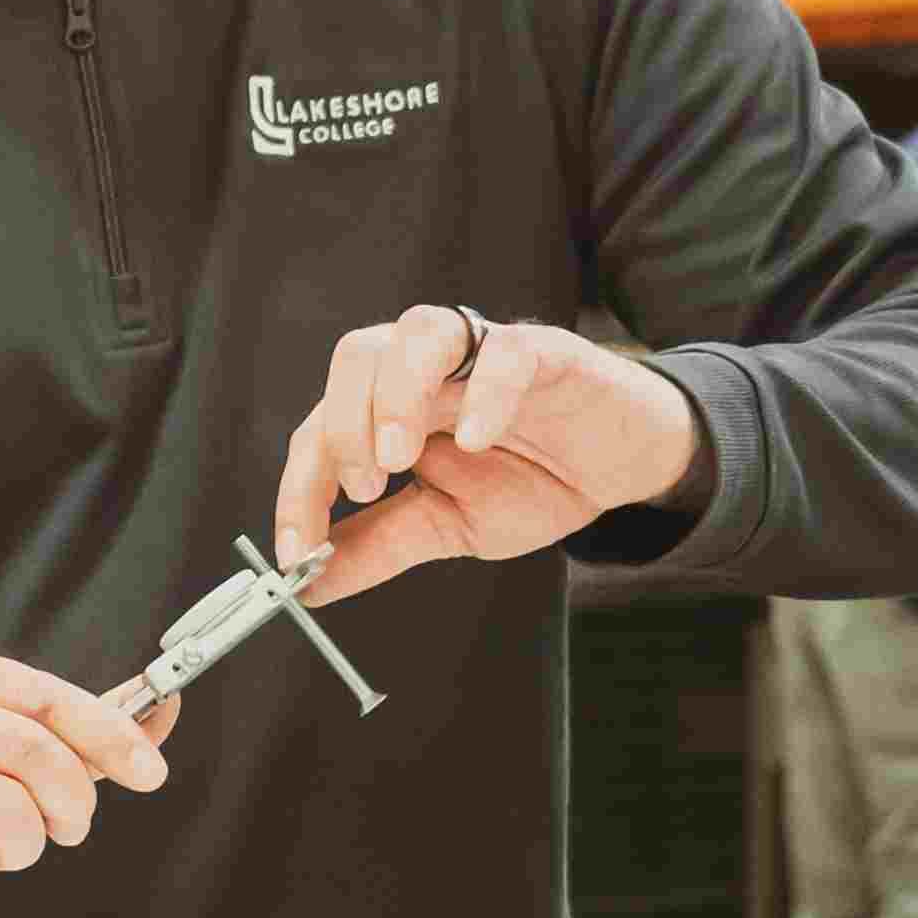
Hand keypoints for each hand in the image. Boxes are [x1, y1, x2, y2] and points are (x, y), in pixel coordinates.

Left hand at [272, 305, 704, 602]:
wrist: (621, 468)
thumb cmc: (533, 478)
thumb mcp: (445, 525)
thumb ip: (378, 545)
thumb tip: (308, 585)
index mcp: (394, 405)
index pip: (322, 428)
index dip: (300, 488)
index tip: (296, 554)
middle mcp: (429, 369)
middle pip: (356, 356)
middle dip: (342, 425)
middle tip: (364, 487)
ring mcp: (485, 355)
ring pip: (418, 332)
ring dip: (394, 394)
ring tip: (399, 460)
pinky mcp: (548, 356)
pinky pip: (508, 353)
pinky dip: (485, 393)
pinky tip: (477, 439)